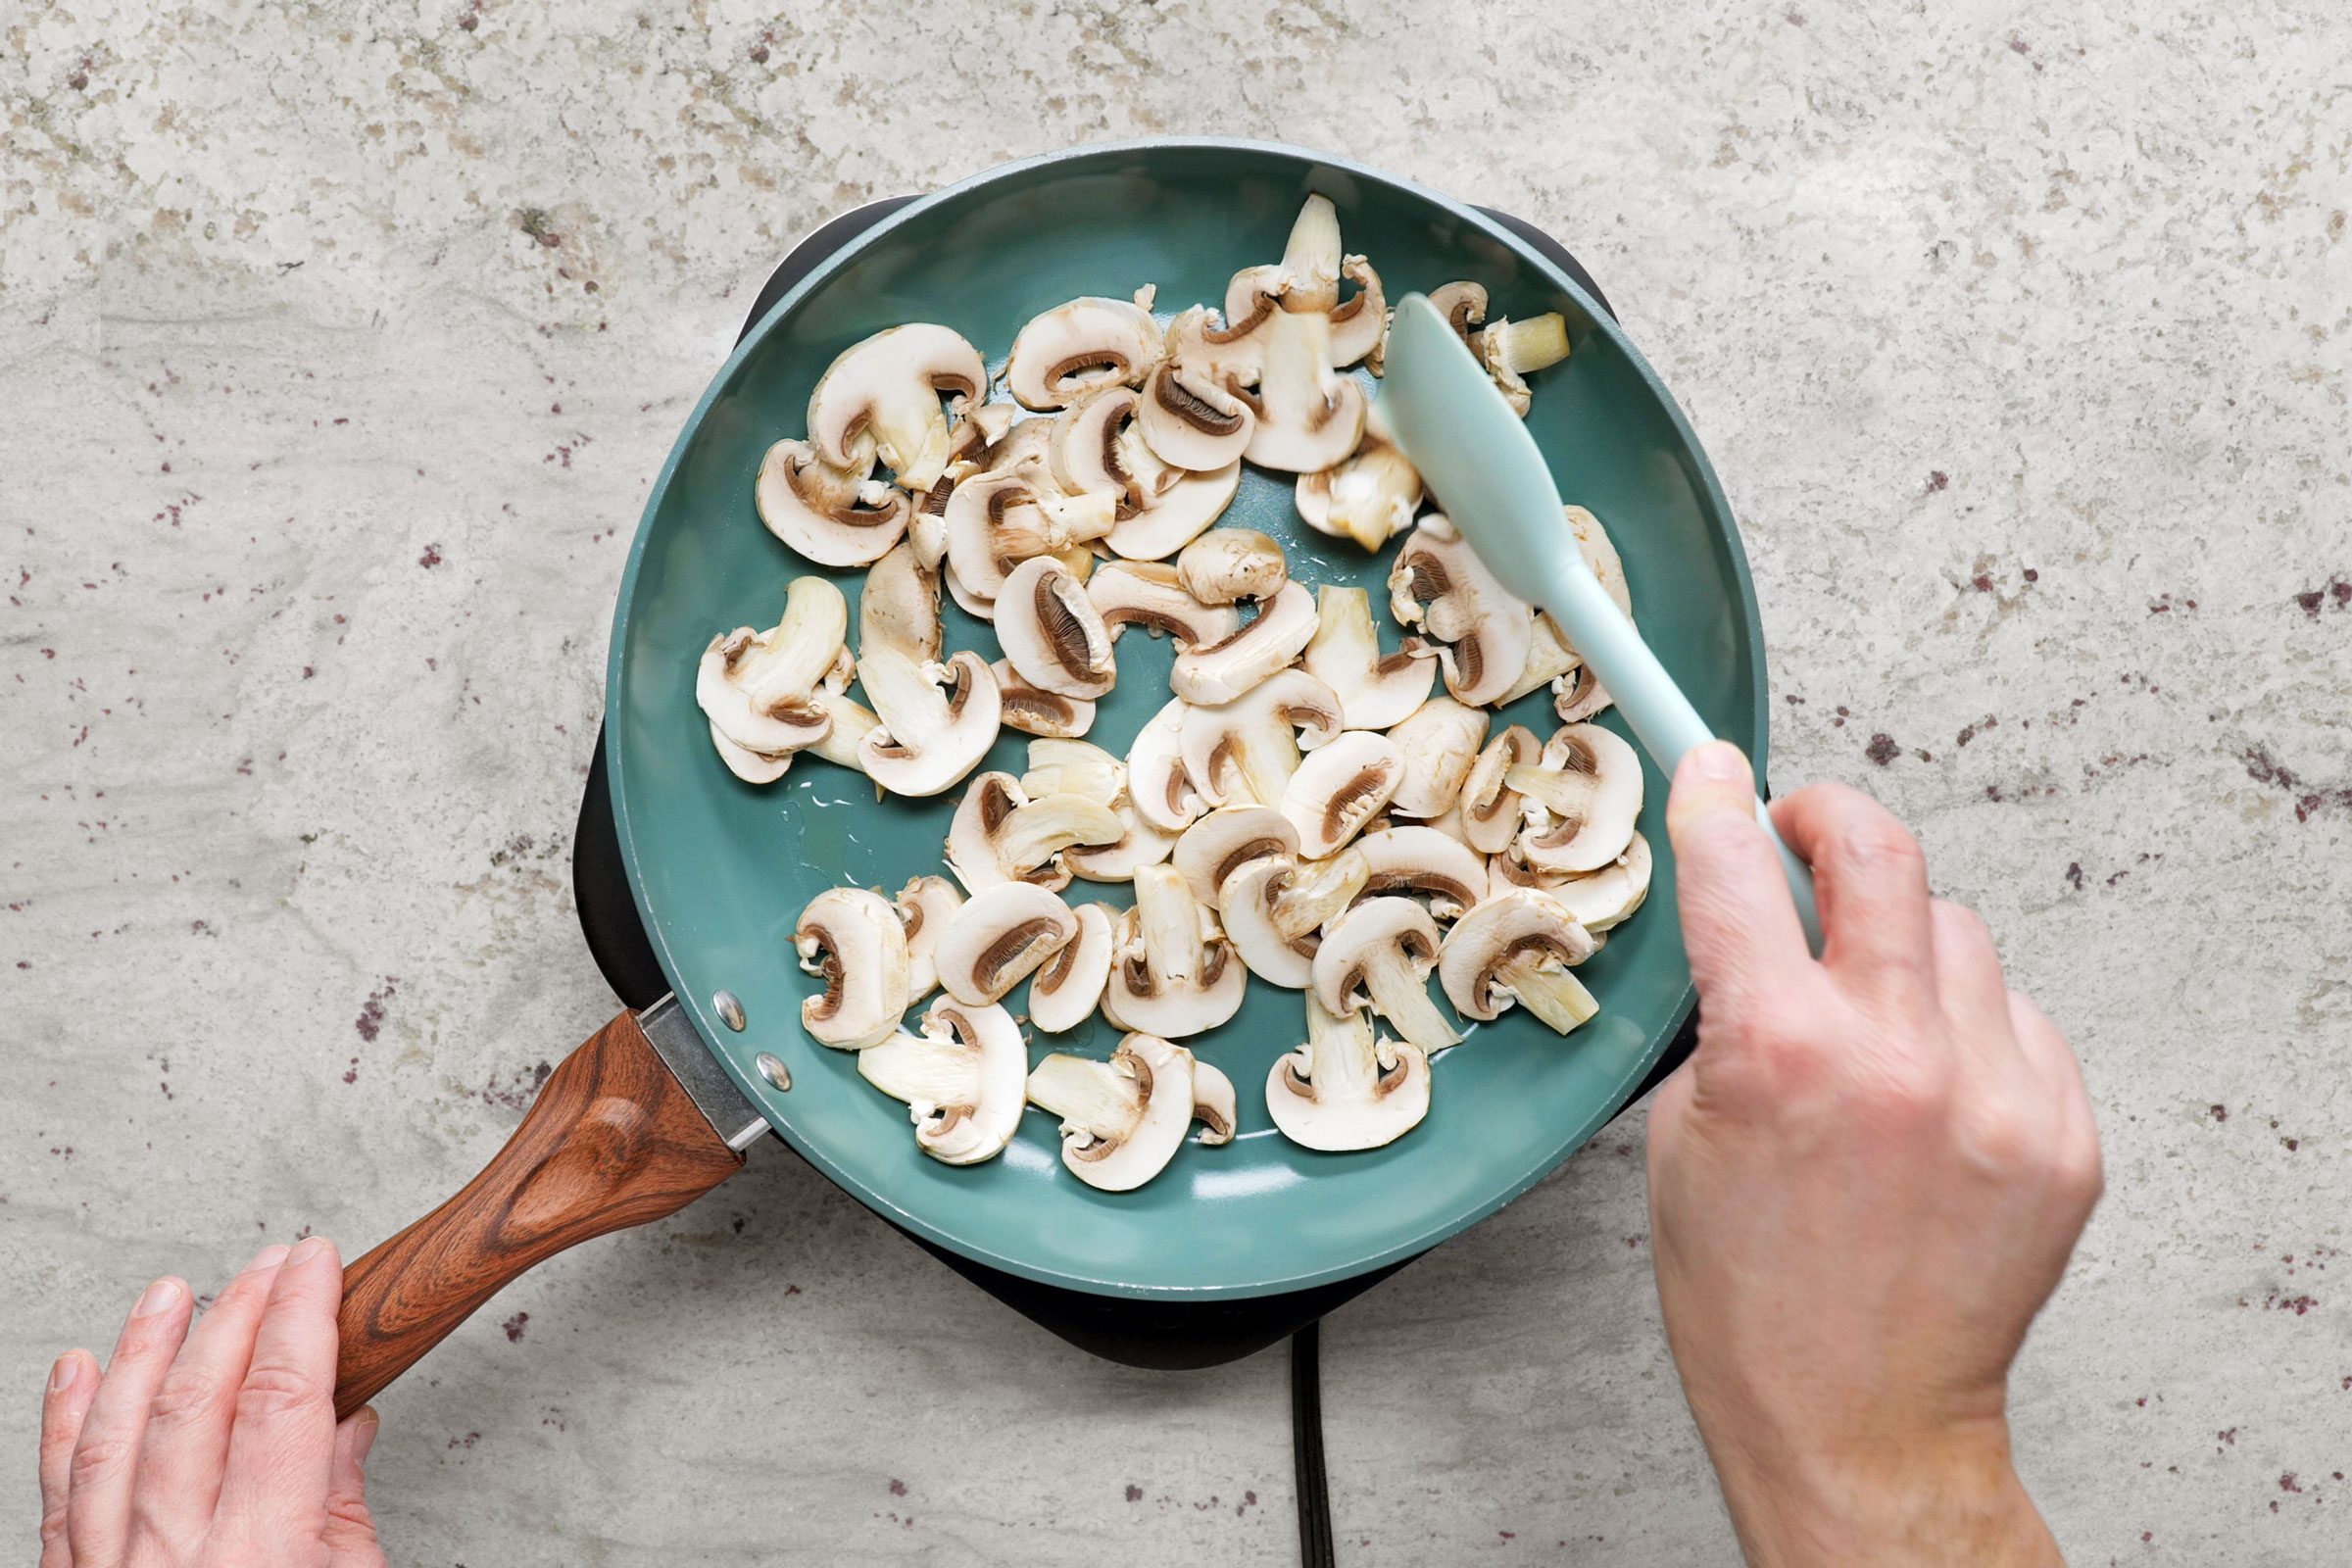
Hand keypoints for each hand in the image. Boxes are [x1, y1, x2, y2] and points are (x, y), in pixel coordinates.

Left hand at [38, 1238, 386, 1567]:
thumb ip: (344, 1513)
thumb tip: (346, 1429)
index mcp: (262, 1556)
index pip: (281, 1401)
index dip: (300, 1316)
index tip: (315, 1264)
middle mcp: (176, 1557)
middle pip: (198, 1402)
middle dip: (237, 1315)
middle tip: (269, 1264)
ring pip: (117, 1434)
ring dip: (144, 1351)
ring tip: (170, 1293)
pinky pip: (60, 1494)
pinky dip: (64, 1424)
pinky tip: (76, 1371)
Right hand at [1646, 743, 2100, 1566]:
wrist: (1857, 1417)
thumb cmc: (1752, 1299)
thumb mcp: (1681, 1136)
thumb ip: (1728, 1013)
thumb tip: (1754, 921)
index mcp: (1778, 1055)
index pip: (1737, 872)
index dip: (1716, 801)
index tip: (1715, 771)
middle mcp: (1897, 1059)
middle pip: (1882, 855)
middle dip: (1829, 819)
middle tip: (1804, 831)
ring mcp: (1994, 1096)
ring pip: (1960, 934)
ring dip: (1906, 948)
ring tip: (1874, 1016)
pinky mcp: (2060, 1135)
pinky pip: (2016, 1018)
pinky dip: (1969, 1028)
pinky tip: (1929, 1090)